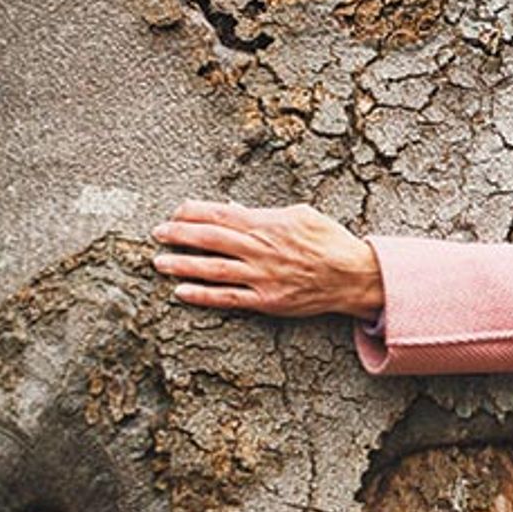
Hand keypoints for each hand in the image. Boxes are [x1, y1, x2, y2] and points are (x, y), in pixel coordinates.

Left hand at [151, 200, 382, 319]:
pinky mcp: (267, 301)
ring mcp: (262, 277)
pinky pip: (228, 298)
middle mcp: (261, 249)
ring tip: (159, 262)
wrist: (354, 276)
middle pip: (210, 239)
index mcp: (268, 224)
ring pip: (212, 269)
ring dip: (182, 264)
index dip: (193, 212)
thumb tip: (234, 210)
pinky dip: (202, 294)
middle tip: (158, 233)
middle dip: (179, 234)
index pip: (221, 214)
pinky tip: (181, 291)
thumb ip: (265, 214)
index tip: (176, 212)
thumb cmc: (329, 241)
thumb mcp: (301, 215)